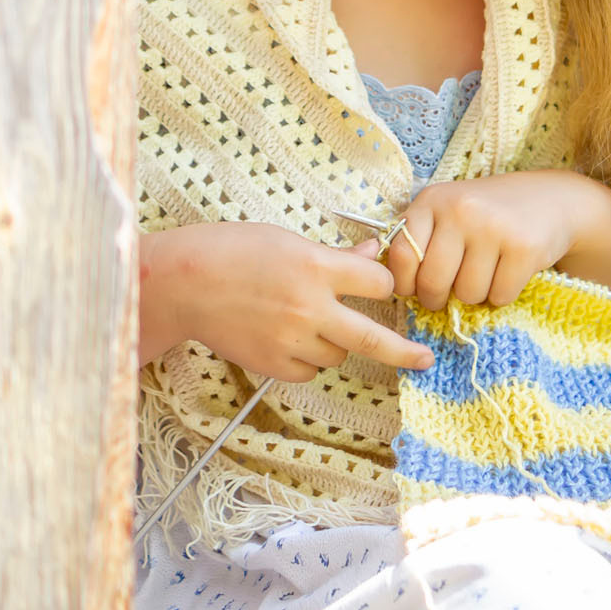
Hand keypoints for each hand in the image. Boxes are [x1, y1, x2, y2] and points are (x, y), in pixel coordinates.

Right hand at [139, 221, 434, 380]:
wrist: (184, 284)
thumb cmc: (234, 251)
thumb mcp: (288, 240)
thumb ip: (334, 255)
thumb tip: (371, 254)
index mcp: (318, 267)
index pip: (378, 282)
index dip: (383, 282)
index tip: (381, 285)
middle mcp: (310, 308)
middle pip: (374, 339)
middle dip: (406, 352)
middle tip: (427, 360)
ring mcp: (292, 340)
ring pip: (338, 354)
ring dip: (337, 342)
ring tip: (307, 320)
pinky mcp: (273, 365)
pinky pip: (309, 369)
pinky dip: (308, 358)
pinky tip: (287, 337)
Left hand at [383, 171, 591, 311]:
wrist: (552, 200)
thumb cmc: (489, 214)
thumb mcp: (448, 213)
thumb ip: (419, 240)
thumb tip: (392, 286)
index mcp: (433, 200)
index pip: (399, 257)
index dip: (406, 283)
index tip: (417, 286)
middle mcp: (460, 209)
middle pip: (432, 283)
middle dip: (440, 298)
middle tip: (454, 288)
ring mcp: (493, 227)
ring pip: (467, 294)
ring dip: (476, 295)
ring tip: (487, 270)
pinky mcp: (524, 247)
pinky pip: (499, 296)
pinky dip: (503, 294)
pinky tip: (509, 270)